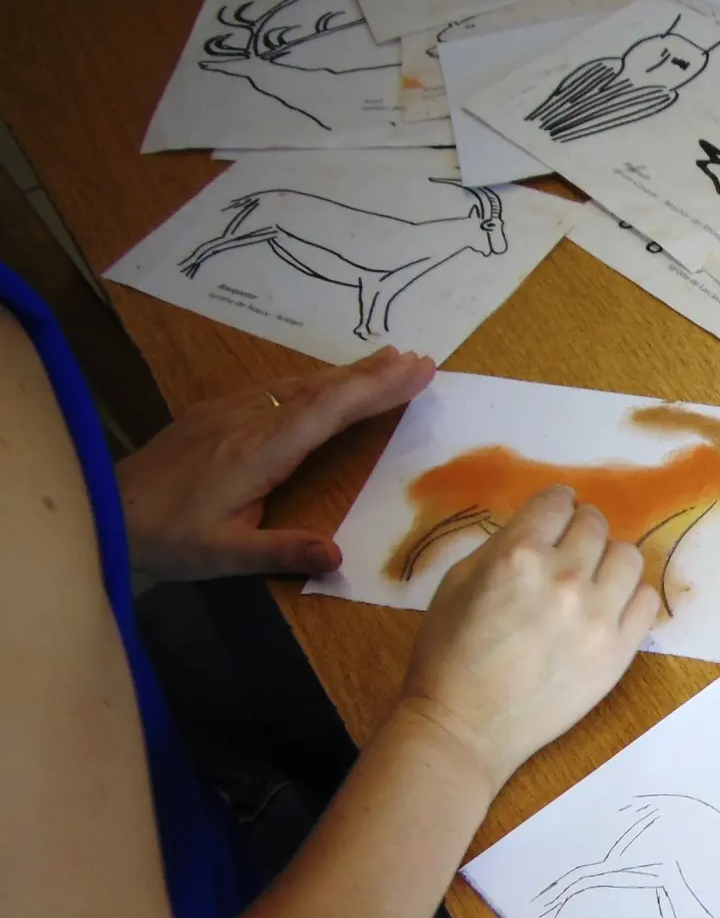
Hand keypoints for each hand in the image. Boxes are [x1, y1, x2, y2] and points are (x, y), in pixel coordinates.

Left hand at [116, 347, 435, 580]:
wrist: (102, 509)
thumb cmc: (167, 538)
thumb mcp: (224, 556)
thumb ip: (282, 551)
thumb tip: (339, 554)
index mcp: (257, 453)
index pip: (326, 412)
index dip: (373, 390)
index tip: (415, 373)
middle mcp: (248, 421)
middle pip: (320, 388)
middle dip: (372, 373)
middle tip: (420, 361)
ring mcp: (230, 411)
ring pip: (299, 383)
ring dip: (347, 373)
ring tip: (389, 362)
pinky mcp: (215, 413)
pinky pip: (277, 388)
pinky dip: (315, 382)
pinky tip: (327, 383)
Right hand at [397, 486, 660, 788]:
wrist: (465, 727)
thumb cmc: (449, 655)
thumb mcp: (457, 582)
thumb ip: (503, 546)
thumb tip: (542, 527)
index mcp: (519, 556)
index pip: (558, 500)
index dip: (553, 506)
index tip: (552, 518)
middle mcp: (565, 578)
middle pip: (596, 523)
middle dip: (579, 530)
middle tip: (567, 552)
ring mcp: (598, 616)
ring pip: (629, 556)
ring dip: (608, 561)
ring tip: (591, 581)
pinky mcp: (619, 651)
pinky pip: (647, 601)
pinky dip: (630, 598)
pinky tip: (608, 609)